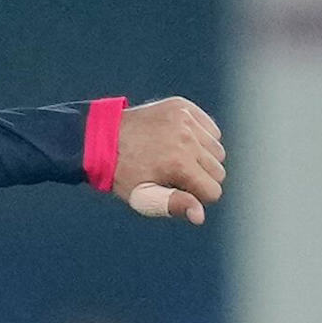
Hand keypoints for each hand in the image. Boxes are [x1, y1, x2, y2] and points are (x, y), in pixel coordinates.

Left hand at [109, 97, 224, 223]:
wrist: (103, 138)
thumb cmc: (125, 174)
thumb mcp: (144, 198)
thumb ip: (174, 205)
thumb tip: (200, 216)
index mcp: (179, 164)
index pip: (214, 191)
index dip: (197, 196)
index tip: (178, 190)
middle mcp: (187, 139)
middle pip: (218, 170)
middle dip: (202, 177)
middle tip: (176, 174)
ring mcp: (185, 119)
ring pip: (217, 149)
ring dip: (203, 157)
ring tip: (178, 157)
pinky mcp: (183, 106)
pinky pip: (210, 128)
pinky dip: (202, 137)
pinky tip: (181, 141)